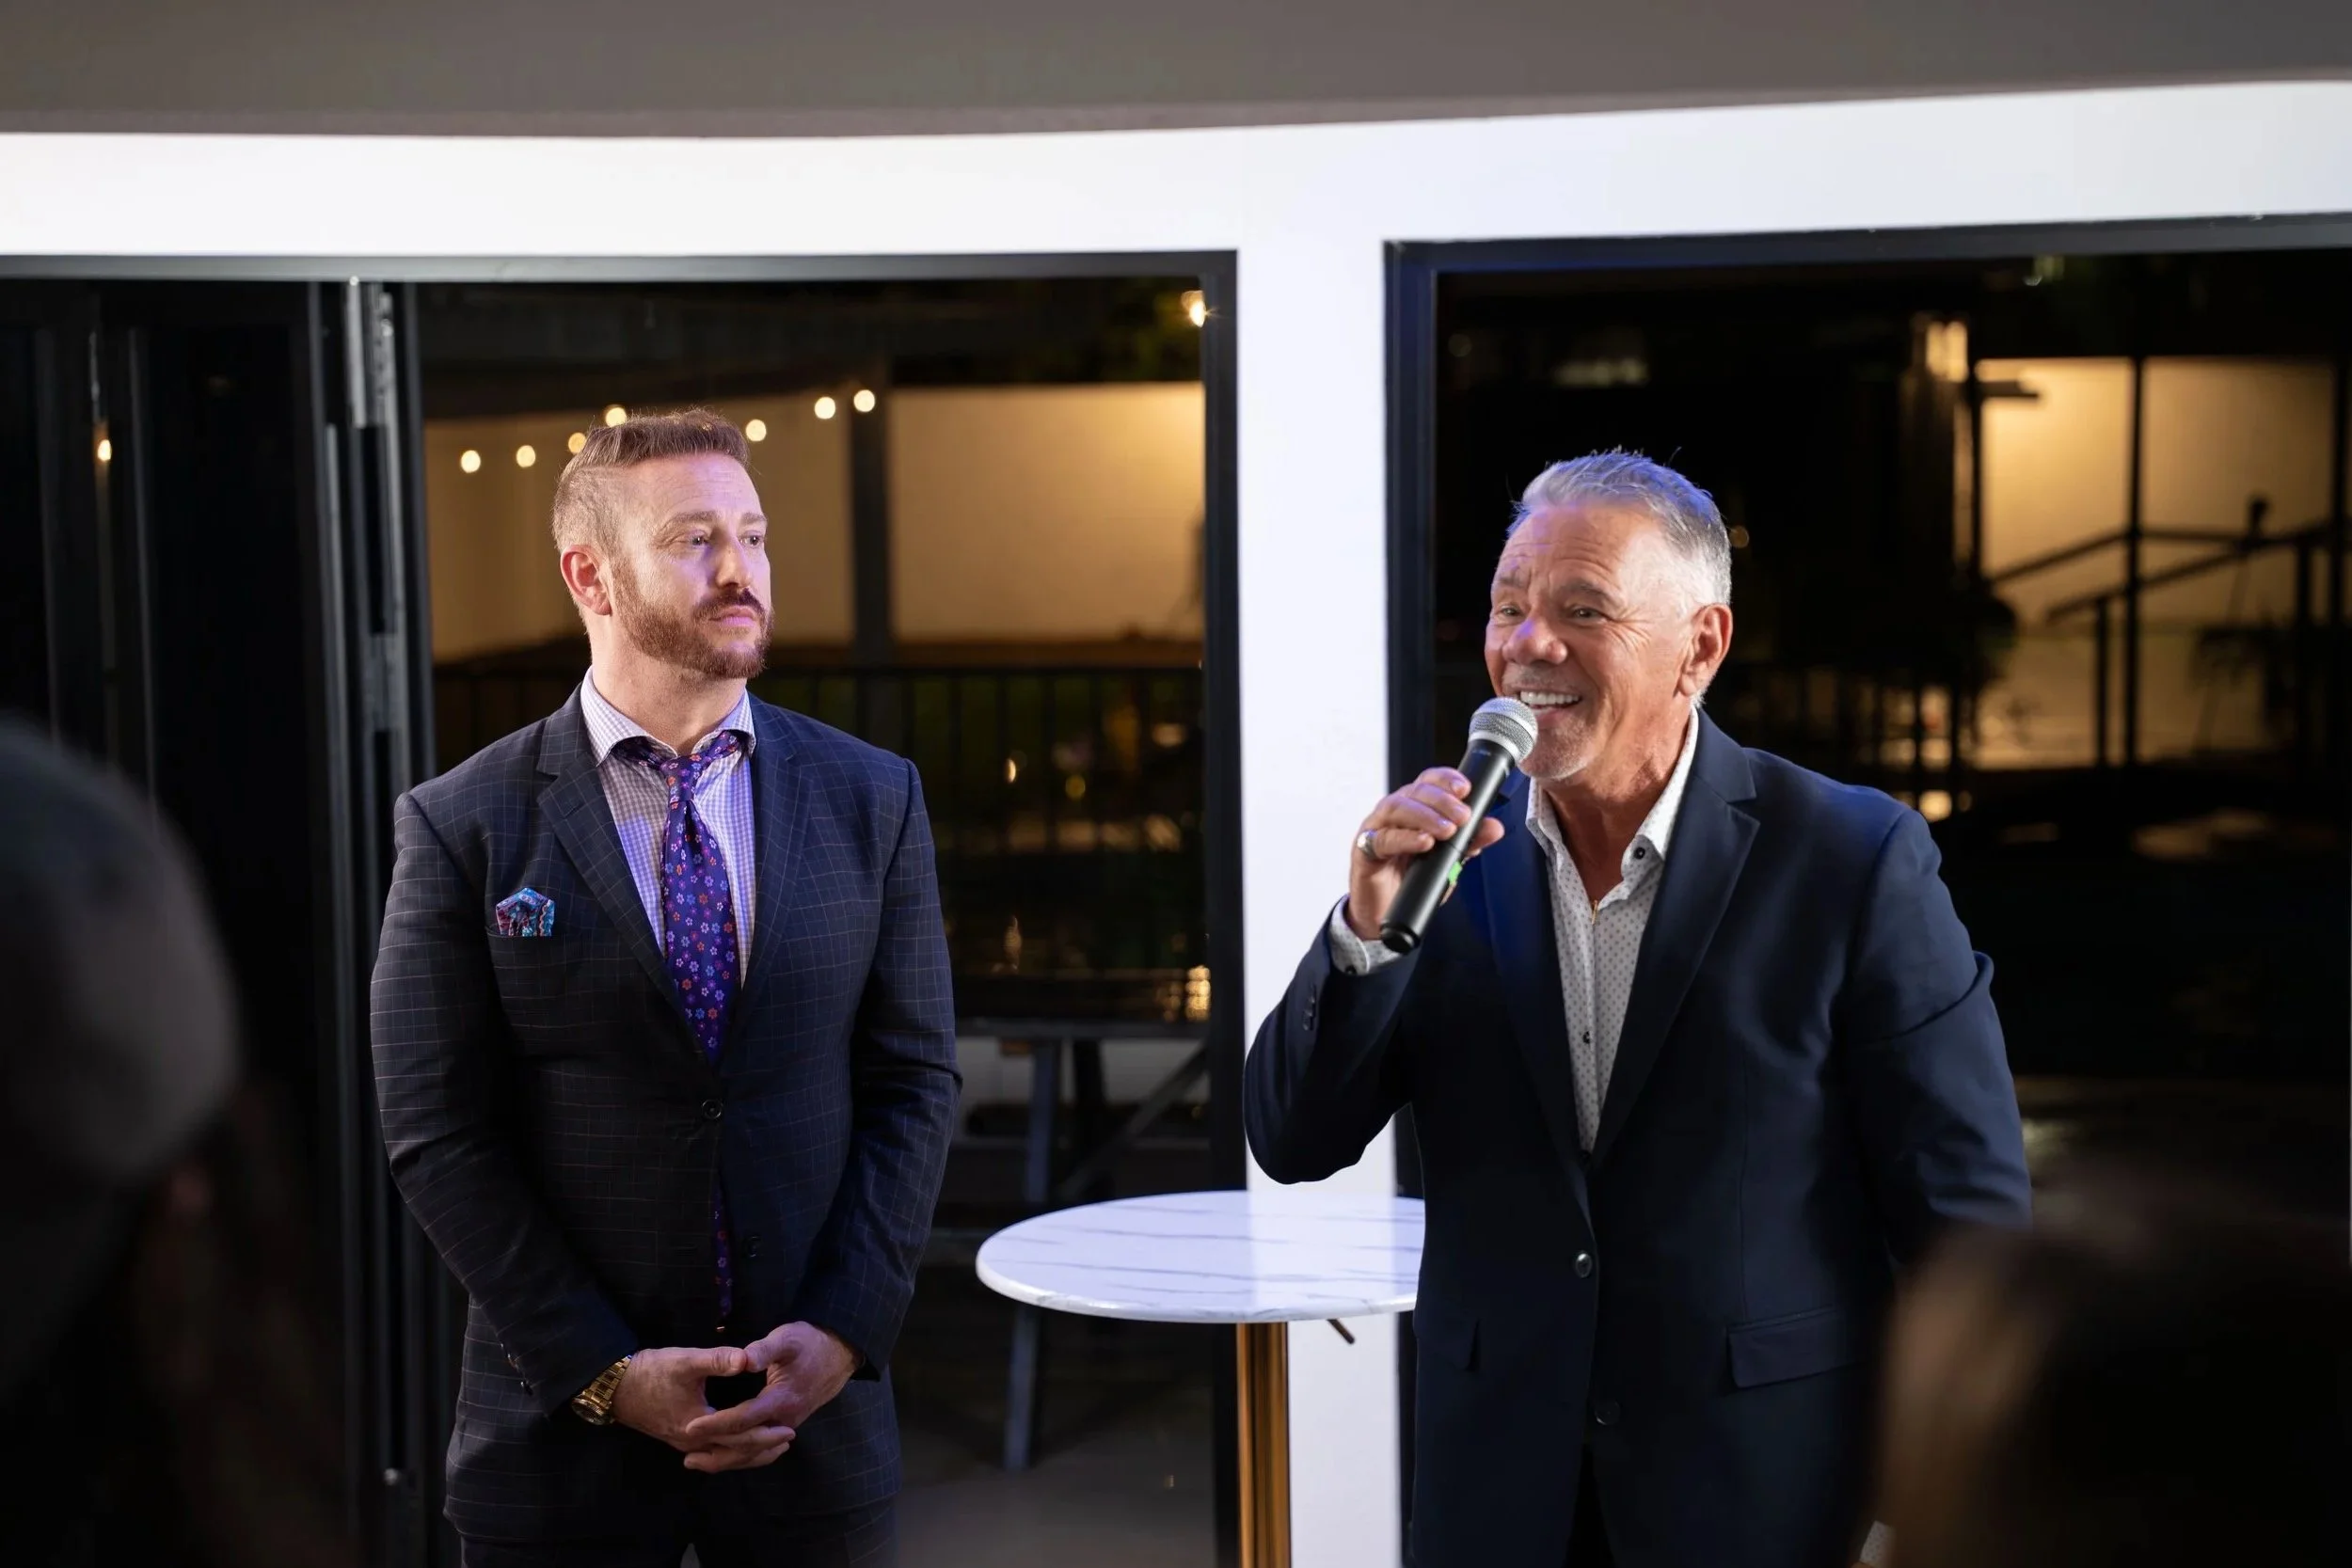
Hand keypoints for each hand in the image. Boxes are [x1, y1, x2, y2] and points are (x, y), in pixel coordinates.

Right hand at [610, 1343, 793, 1471]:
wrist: (616, 1386)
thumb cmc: (651, 1372)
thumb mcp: (685, 1361)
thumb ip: (718, 1360)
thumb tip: (748, 1358)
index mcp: (698, 1426)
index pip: (739, 1437)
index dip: (765, 1434)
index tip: (789, 1428)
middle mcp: (691, 1442)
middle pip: (733, 1453)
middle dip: (762, 1448)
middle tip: (788, 1439)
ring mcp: (683, 1443)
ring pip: (722, 1457)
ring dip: (748, 1453)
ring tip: (772, 1447)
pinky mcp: (678, 1438)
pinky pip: (711, 1454)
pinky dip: (731, 1452)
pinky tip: (739, 1444)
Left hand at [678, 1322, 859, 1471]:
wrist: (839, 1353)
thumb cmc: (809, 1343)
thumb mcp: (786, 1338)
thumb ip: (762, 1350)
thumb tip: (741, 1360)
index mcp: (781, 1399)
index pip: (742, 1418)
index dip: (715, 1424)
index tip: (690, 1426)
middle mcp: (784, 1419)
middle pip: (747, 1446)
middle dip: (717, 1453)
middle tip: (686, 1458)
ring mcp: (787, 1425)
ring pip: (755, 1452)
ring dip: (727, 1460)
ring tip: (698, 1461)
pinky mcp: (786, 1425)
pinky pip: (762, 1448)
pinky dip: (743, 1456)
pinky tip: (726, 1455)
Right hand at [1344, 767, 1505, 940]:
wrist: (1382, 913)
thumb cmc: (1410, 880)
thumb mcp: (1447, 860)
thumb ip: (1469, 842)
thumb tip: (1494, 827)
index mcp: (1413, 808)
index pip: (1428, 782)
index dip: (1446, 779)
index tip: (1465, 789)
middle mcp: (1393, 813)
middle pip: (1414, 791)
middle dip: (1442, 800)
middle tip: (1463, 816)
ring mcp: (1376, 829)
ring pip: (1397, 808)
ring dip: (1425, 816)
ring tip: (1447, 830)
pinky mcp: (1364, 851)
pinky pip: (1382, 839)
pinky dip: (1405, 839)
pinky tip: (1424, 842)